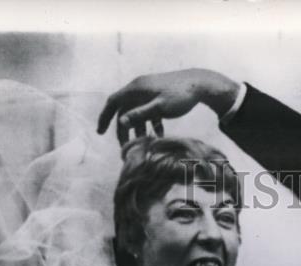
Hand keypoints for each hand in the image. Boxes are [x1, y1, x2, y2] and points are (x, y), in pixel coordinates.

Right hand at [97, 68, 241, 145]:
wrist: (200, 83)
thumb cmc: (180, 96)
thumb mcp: (160, 108)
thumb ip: (140, 114)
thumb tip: (122, 122)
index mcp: (136, 89)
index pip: (113, 102)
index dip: (105, 117)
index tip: (100, 132)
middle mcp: (139, 88)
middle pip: (125, 110)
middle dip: (124, 129)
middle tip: (126, 147)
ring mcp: (149, 92)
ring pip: (138, 112)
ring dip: (139, 128)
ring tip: (144, 144)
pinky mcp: (159, 96)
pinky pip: (150, 111)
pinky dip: (152, 123)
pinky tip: (160, 135)